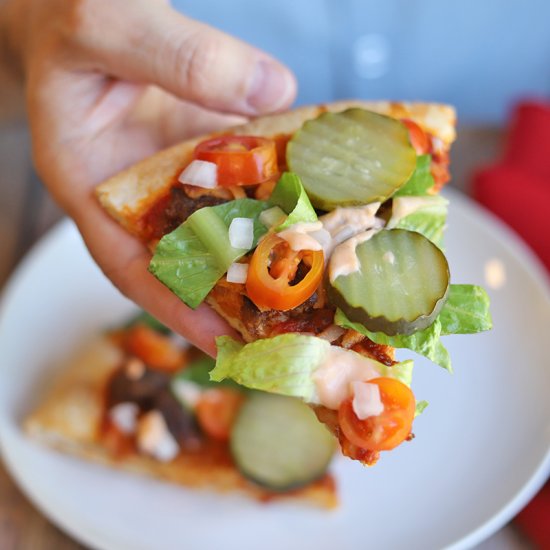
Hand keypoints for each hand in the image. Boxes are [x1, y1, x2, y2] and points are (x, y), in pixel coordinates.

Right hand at [1, 0, 295, 354]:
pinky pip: (250, 173)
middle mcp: (140, 189)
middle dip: (236, 293)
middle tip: (288, 328)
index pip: (130, 265)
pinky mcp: (209, 146)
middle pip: (190, 256)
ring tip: (320, 280)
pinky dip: (284, 186)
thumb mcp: (109, 27)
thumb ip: (181, 57)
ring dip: (270, 245)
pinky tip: (326, 198)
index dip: (175, 308)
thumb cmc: (71, 15)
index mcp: (92, 183)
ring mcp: (180, 170)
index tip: (220, 343)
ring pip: (228, 218)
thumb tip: (276, 92)